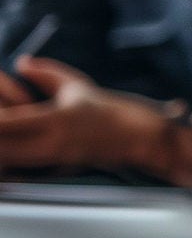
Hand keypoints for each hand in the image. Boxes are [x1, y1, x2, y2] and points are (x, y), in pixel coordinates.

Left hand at [0, 57, 191, 184]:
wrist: (131, 138)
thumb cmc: (103, 109)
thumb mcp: (76, 85)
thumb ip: (45, 72)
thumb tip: (21, 62)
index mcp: (57, 118)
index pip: (7, 123)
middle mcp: (51, 144)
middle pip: (3, 150)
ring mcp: (50, 163)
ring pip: (6, 165)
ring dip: (2, 152)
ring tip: (4, 138)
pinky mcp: (49, 175)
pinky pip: (16, 174)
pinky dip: (7, 166)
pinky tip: (8, 154)